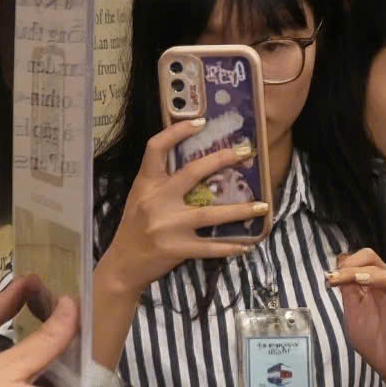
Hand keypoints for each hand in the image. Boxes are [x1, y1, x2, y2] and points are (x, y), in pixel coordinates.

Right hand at [94, 121, 273, 294]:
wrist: (122, 265)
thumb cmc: (135, 227)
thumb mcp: (141, 197)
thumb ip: (162, 182)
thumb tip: (198, 166)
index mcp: (146, 184)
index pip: (156, 148)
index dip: (177, 131)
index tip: (201, 121)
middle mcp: (156, 200)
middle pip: (192, 173)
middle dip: (222, 160)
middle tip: (246, 152)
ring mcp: (167, 226)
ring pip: (210, 214)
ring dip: (240, 210)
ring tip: (263, 206)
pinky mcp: (176, 249)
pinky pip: (209, 247)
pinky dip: (229, 246)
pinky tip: (246, 245)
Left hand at [327, 248, 385, 384]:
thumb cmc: (372, 340)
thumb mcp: (353, 315)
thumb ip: (348, 293)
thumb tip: (336, 271)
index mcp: (373, 284)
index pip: (362, 261)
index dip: (347, 264)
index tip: (330, 277)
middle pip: (376, 261)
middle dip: (356, 265)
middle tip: (340, 275)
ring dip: (375, 275)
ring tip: (358, 280)